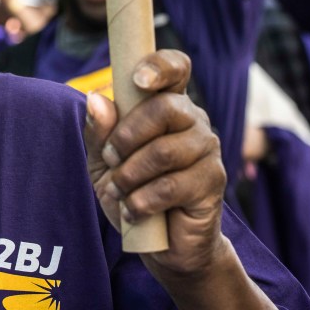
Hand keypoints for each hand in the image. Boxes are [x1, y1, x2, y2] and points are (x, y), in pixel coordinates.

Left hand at [84, 50, 226, 276]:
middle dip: (126, 136)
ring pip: (164, 151)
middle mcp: (193, 120)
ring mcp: (208, 150)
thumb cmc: (131, 190)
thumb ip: (99, 130)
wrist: (159, 243)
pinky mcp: (213, 183)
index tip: (138, 79)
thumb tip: (97, 99)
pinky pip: (170, 186)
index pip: (176, 68)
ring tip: (120, 191)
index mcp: (167, 104)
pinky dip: (141, 201)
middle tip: (112, 159)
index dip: (160, 66)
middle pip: (164, 108)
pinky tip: (134, 210)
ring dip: (129, 174)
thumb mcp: (104, 160)